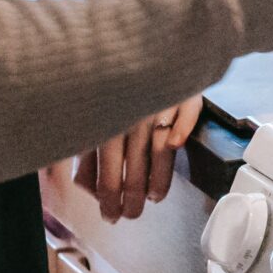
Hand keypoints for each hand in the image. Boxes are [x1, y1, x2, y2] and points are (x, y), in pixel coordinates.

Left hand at [74, 96, 201, 222]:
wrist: (138, 57)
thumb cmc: (111, 94)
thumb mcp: (90, 121)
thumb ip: (86, 156)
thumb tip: (89, 190)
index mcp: (104, 122)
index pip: (107, 173)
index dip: (109, 201)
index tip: (111, 215)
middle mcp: (131, 114)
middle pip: (135, 167)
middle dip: (133, 200)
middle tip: (132, 214)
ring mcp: (157, 102)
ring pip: (161, 148)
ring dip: (159, 179)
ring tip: (154, 197)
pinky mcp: (183, 93)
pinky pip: (186, 113)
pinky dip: (182, 129)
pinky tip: (176, 146)